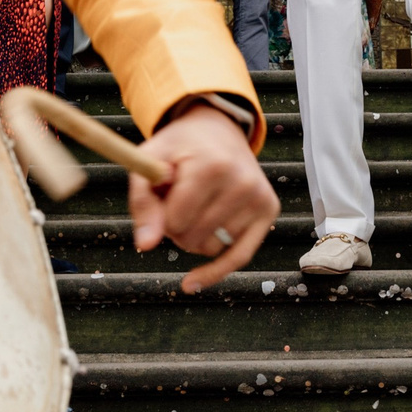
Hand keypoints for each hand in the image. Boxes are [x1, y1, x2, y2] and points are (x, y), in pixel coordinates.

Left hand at [129, 103, 279, 291]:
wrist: (218, 128)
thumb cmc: (179, 147)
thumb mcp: (150, 161)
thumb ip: (143, 202)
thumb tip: (146, 245)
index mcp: (212, 166)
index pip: (175, 221)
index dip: (161, 214)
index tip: (163, 195)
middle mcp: (242, 182)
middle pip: (191, 237)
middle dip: (176, 227)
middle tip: (178, 199)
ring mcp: (259, 198)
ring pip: (211, 248)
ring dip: (194, 237)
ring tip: (196, 205)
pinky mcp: (268, 211)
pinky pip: (240, 257)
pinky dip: (215, 272)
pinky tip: (192, 283)